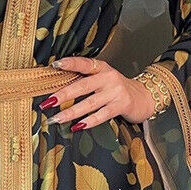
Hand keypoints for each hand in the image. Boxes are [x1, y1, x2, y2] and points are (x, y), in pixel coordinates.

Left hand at [41, 56, 156, 127]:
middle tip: (47, 102)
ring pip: (89, 103)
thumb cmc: (116, 88)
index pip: (84, 63)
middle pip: (82, 86)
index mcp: (102, 68)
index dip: (70, 63)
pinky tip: (77, 126)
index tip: (55, 65)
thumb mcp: (103, 78)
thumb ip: (86, 79)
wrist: (143, 96)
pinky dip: (88, 121)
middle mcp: (108, 78)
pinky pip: (101, 115)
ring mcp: (115, 92)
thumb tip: (58, 87)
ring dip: (71, 112)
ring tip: (56, 118)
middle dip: (63, 95)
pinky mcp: (121, 105)